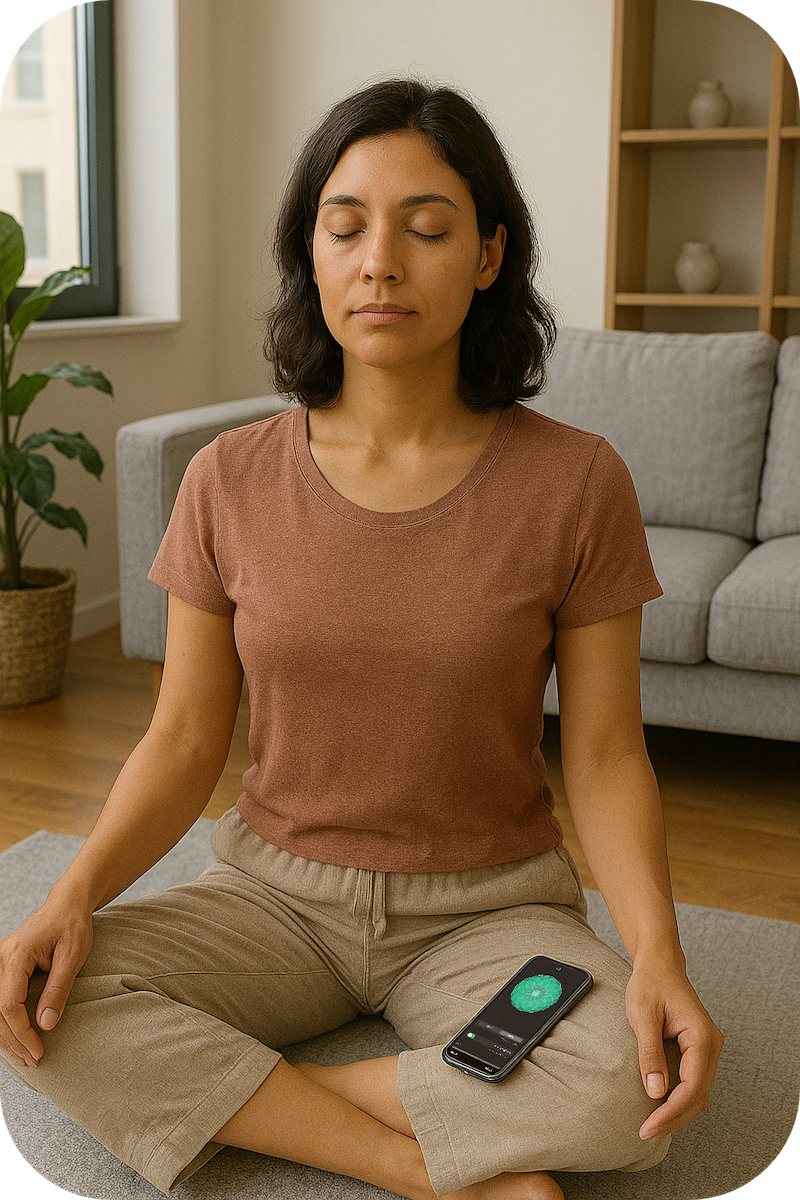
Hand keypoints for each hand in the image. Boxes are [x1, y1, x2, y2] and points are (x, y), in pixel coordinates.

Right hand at [0, 901, 92, 1068]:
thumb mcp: (73, 956)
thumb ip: (58, 989)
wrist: (67, 904)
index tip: (38, 1049)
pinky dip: (6, 1021)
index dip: (21, 1031)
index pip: (8, 1003)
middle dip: (13, 1040)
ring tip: (26, 1056)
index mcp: (17, 954)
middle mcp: (1, 957)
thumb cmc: (72, 925)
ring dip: (8, 1035)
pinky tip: (17, 1038)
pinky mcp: (4, 967)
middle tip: (33, 1060)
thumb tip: (46, 1025)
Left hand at [625, 958, 723, 1140]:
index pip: (692, 1087)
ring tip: (653, 1126)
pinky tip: (662, 1108)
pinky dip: (681, 1099)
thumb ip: (649, 1053)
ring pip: (699, 1092)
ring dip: (678, 1112)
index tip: (648, 1126)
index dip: (670, 1112)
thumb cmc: (650, 984)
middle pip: (699, 1095)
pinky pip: (695, 1082)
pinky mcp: (700, 1049)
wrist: (660, 964)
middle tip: (647, 1132)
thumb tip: (655, 1092)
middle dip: (674, 1118)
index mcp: (701, 1036)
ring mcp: (708, 1047)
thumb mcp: (643, 1016)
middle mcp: (711, 1044)